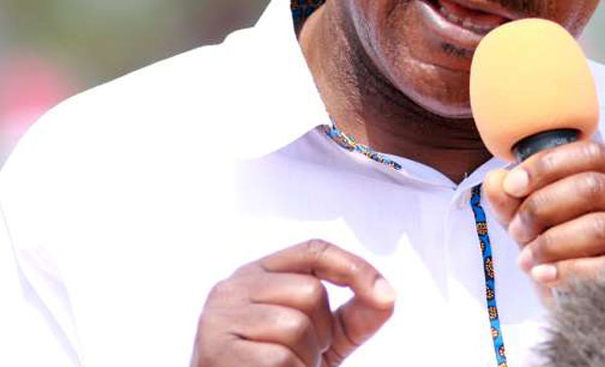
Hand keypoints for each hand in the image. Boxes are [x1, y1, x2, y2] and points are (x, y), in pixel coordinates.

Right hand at [190, 239, 395, 366]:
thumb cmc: (275, 366)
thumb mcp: (322, 336)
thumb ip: (355, 314)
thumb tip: (388, 297)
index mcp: (258, 274)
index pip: (313, 250)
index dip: (353, 267)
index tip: (384, 294)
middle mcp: (233, 287)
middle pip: (310, 291)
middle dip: (322, 331)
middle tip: (303, 354)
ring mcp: (221, 317)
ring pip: (296, 326)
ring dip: (305, 358)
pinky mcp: (217, 349)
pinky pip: (280, 358)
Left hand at [482, 140, 604, 292]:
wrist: (594, 311)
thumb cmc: (567, 256)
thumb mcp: (536, 225)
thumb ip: (513, 202)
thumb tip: (496, 181)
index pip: (589, 154)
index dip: (548, 165)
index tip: (513, 185)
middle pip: (592, 186)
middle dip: (544, 206)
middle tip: (517, 231)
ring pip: (600, 227)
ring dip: (553, 242)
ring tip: (526, 260)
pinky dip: (570, 270)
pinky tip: (544, 276)